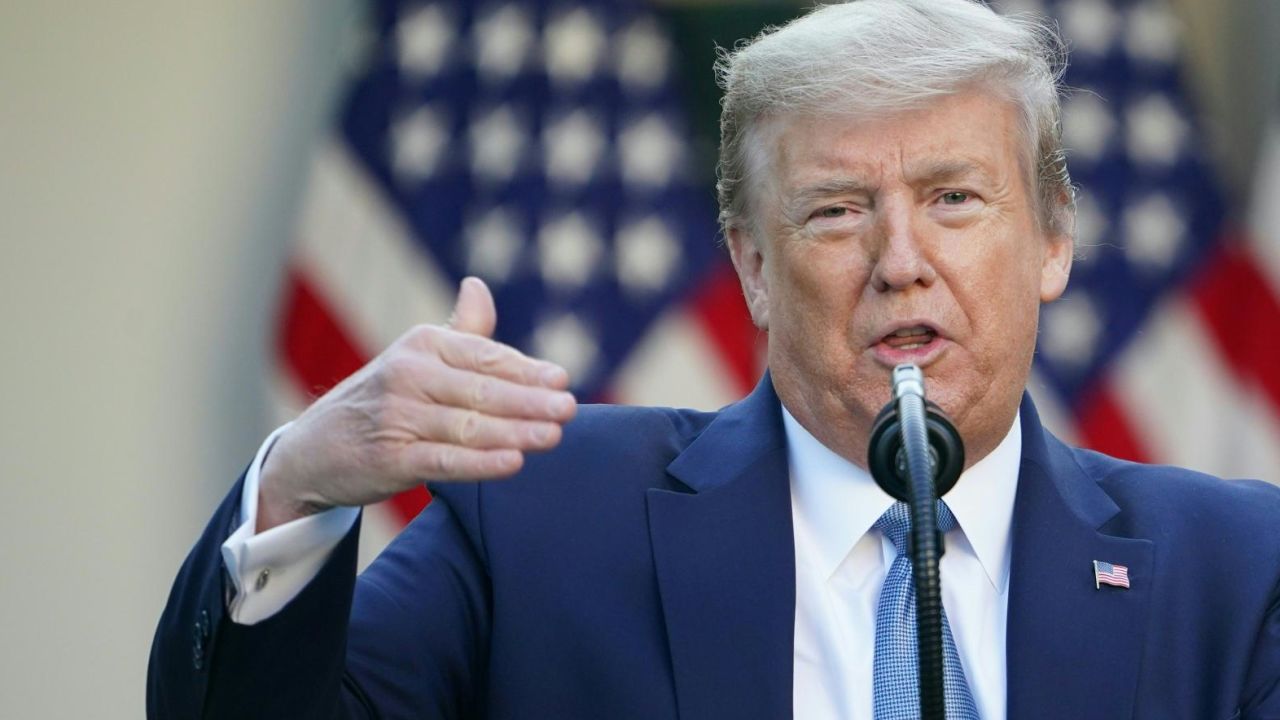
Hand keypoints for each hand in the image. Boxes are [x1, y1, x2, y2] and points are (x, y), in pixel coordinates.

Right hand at [256, 277, 576, 531]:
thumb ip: (459, 331)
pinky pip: (444, 461)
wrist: (312, 449)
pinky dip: (481, 463)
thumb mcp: (415, 358)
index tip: (561, 381)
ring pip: (469, 426)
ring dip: (515, 431)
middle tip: (568, 409)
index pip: (484, 355)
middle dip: (530, 400)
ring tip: (553, 436)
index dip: (526, 370)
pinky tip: (514, 462)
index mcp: (421, 344)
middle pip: (482, 390)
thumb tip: (478, 285)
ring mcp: (398, 417)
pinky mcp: (390, 459)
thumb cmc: (380, 401)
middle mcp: (408, 375)